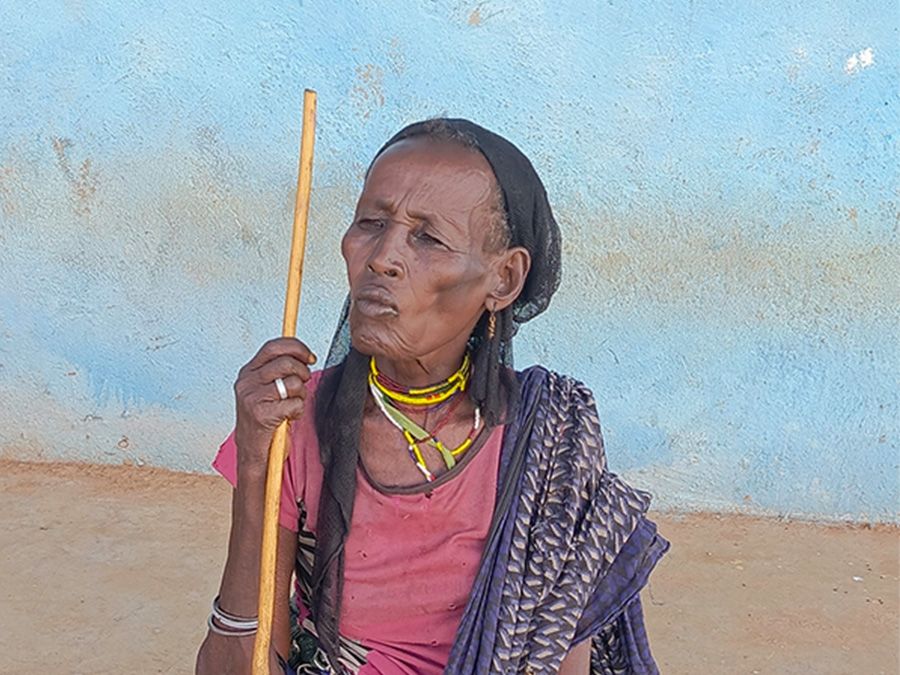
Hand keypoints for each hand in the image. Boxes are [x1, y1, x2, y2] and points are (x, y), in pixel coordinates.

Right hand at [233, 337, 315, 474]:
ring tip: (292, 404)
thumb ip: (279, 370)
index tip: (310, 356)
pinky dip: (298, 411)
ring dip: (301, 395)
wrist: (252, 450)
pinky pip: (295, 403)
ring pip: (293, 383)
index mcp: (248, 372)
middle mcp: (247, 382)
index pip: (273, 346)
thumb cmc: (265, 418)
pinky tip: (289, 417)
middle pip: (286, 362)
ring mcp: (252, 398)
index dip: (296, 347)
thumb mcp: (267, 388)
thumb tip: (304, 353)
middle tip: (303, 384)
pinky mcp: (261, 414)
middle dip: (303, 372)